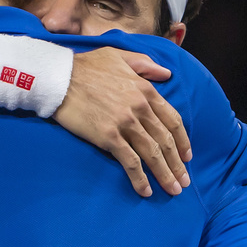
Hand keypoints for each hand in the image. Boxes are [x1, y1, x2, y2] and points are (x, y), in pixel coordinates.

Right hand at [54, 48, 191, 196]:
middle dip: (177, 164)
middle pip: (165, 141)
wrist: (58, 78)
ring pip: (152, 153)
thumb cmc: (85, 66)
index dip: (182, 141)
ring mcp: (125, 123)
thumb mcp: (119, 56)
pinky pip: (130, 162)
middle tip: (184, 182)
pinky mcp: (109, 137)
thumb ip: (145, 64)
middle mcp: (140, 108)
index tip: (187, 156)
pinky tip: (145, 191)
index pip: (173, 120)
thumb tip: (166, 74)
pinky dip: (140, 178)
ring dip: (165, 174)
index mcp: (145, 90)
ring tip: (173, 190)